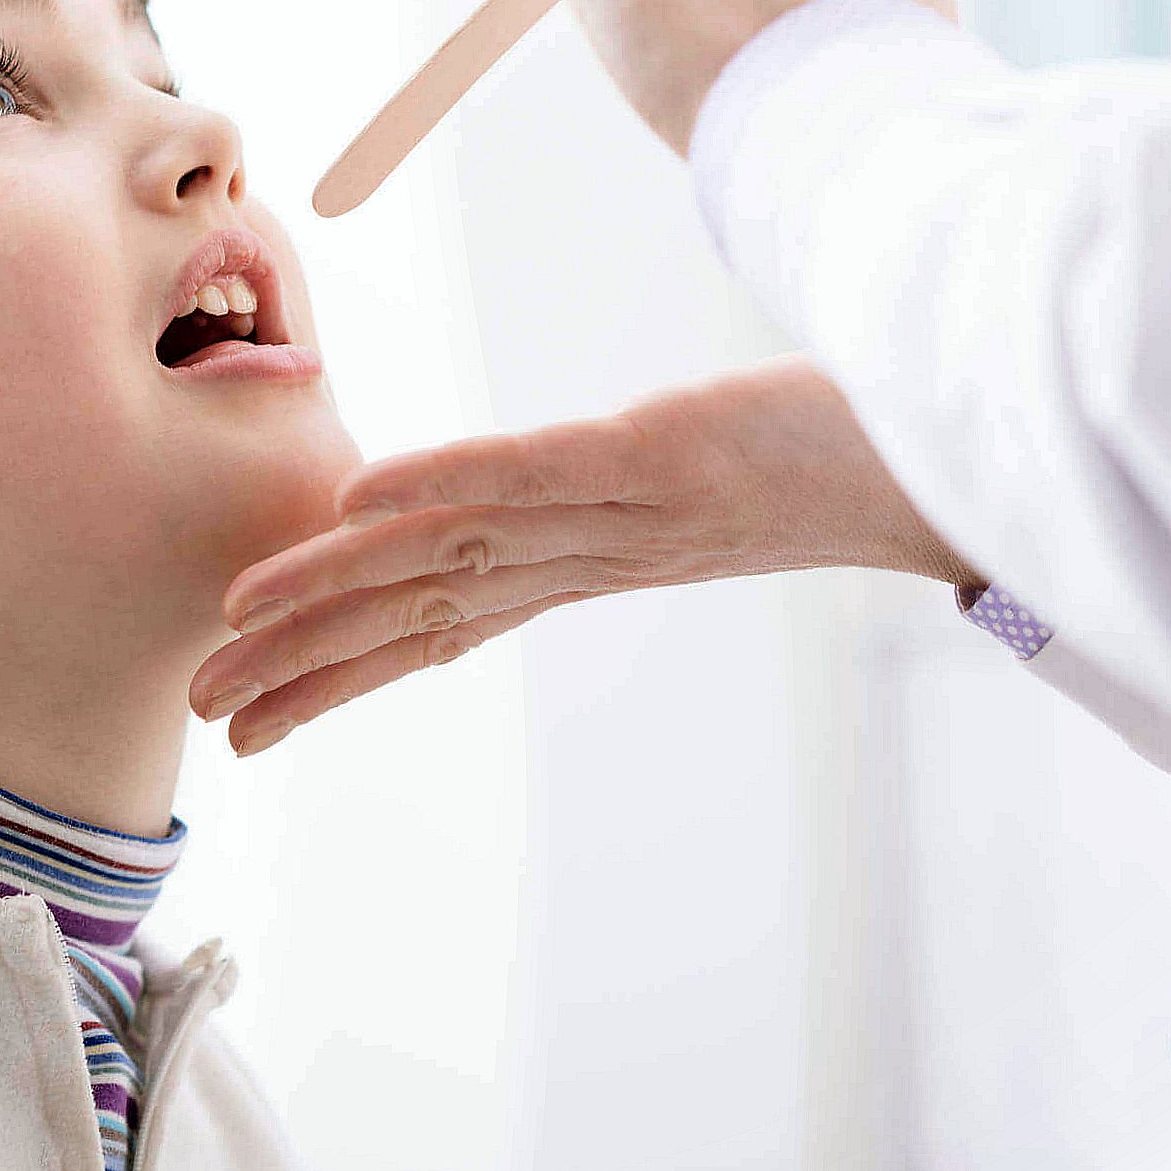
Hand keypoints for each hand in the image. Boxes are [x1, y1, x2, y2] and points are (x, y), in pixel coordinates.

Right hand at [190, 356, 977, 755]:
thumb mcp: (698, 483)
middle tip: (208, 712)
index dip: (342, 677)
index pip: (443, 629)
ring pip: (456, 553)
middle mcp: (595, 554)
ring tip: (241, 623)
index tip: (254, 727)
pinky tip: (358, 499)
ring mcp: (626, 507)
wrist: (962, 442)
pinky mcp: (662, 451)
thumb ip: (608, 501)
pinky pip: (539, 469)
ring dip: (340, 589)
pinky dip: (445, 484)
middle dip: (309, 662)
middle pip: (426, 611)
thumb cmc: (829, 454)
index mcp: (592, 566)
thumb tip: (536, 522)